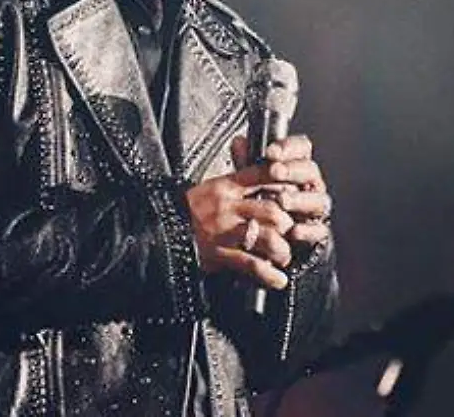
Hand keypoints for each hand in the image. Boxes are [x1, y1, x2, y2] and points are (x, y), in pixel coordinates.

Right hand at [186, 133, 325, 289]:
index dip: (284, 182)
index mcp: (226, 186)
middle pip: (272, 210)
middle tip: (291, 231)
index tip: (295, 190)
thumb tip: (265, 173)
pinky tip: (277, 279)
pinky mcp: (218, 254)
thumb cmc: (187, 209)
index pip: (261, 175)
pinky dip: (268, 274)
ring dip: (282, 249)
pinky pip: (250, 264)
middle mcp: (227, 207)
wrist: (157, 228)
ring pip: (266, 237)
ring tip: (284, 255)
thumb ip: (237, 182)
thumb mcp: (211, 187)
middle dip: (288, 223)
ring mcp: (224, 231)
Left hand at [254, 135, 331, 252]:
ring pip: (318, 200)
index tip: (271, 151)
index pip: (301, 148)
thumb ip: (247, 163)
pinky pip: (319, 231)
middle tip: (275, 171)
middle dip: (292, 170)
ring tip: (282, 200)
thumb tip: (239, 142)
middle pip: (310, 171)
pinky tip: (294, 230)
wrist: (273, 234)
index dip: (288, 147)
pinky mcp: (317, 232)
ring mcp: (315, 208)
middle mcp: (310, 184)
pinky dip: (307, 231)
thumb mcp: (253, 180)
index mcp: (297, 166)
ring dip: (300, 199)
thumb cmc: (265, 201)